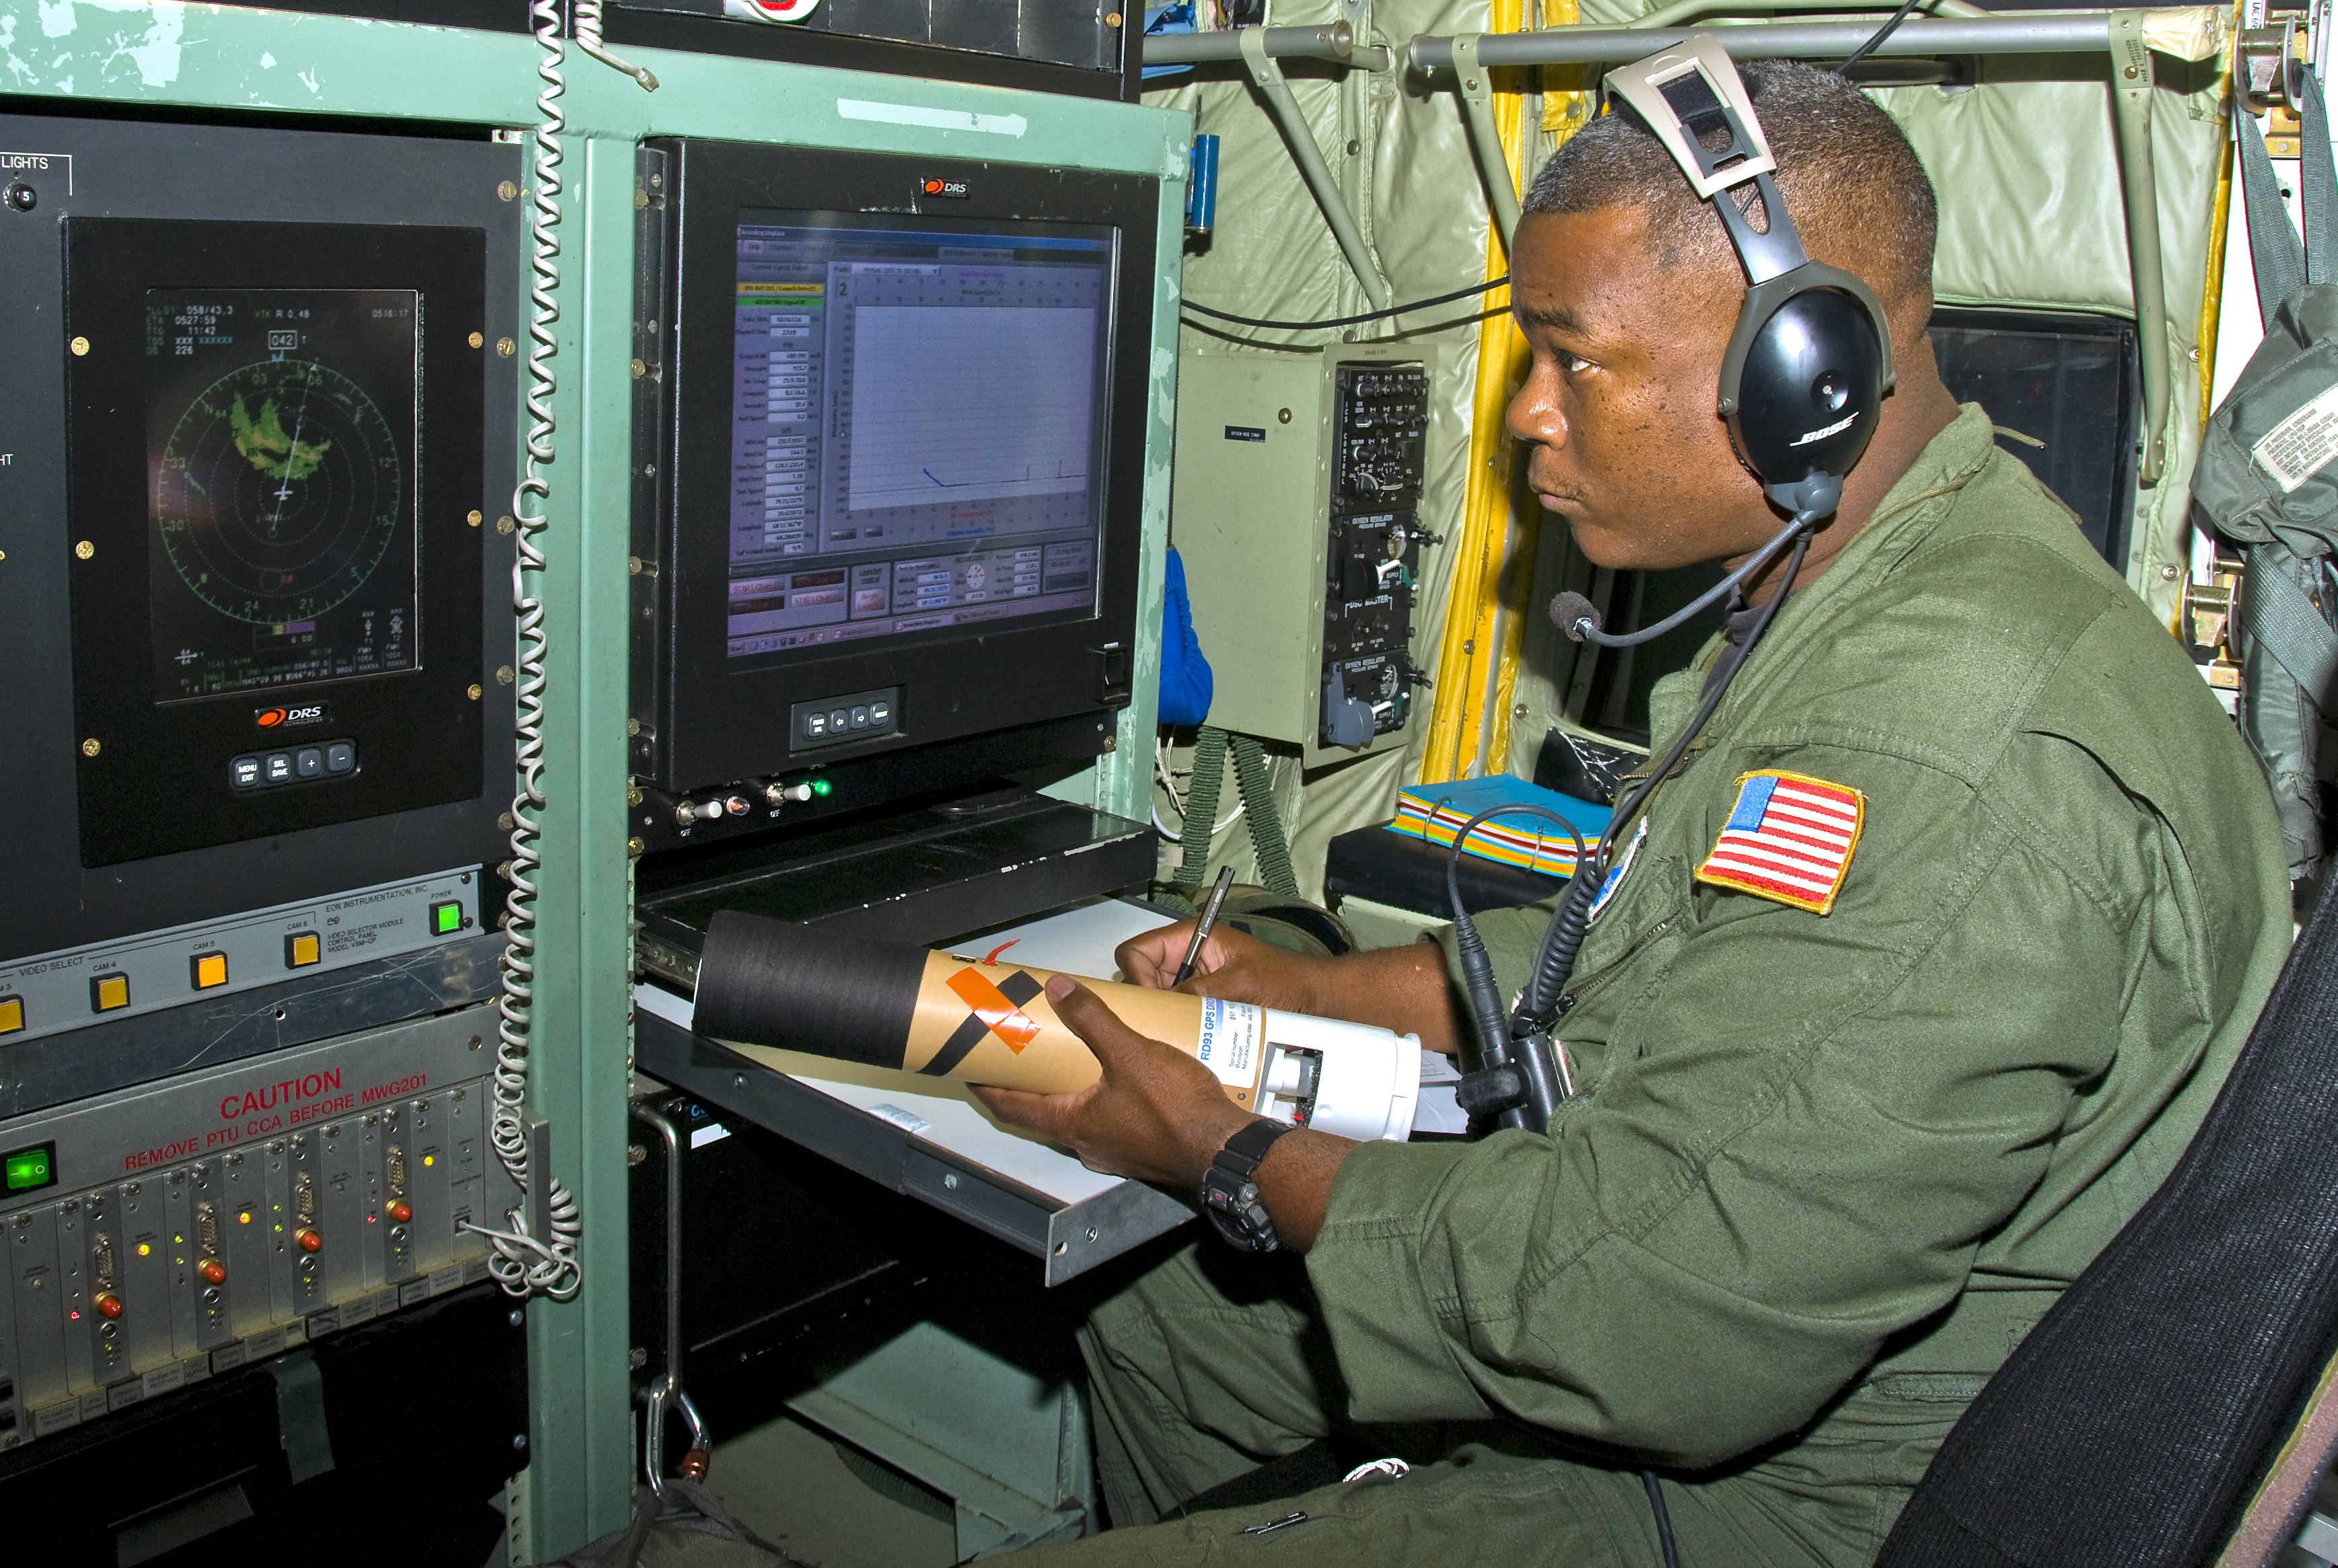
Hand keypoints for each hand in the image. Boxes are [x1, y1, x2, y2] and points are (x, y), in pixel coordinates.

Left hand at [971, 974, 1253, 1186]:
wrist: (1225, 1148)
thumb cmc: (1177, 1108)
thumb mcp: (1131, 1053)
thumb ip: (1094, 1020)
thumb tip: (1059, 990)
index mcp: (1072, 1124)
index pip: (1010, 1108)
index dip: (986, 1086)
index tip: (970, 1067)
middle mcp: (1085, 1143)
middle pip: (1040, 1114)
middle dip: (1027, 1084)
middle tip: (1019, 1053)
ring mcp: (1112, 1151)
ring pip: (1074, 1119)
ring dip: (1064, 1092)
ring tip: (1066, 1057)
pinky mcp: (1138, 1150)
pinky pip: (1105, 1122)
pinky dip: (1097, 1099)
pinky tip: (1115, 1078)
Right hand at [1115, 921, 1330, 1013]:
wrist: (1312, 1000)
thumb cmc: (1286, 980)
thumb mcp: (1241, 983)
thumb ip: (1200, 991)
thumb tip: (1162, 1004)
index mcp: (1191, 937)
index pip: (1136, 951)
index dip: (1136, 976)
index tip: (1150, 1001)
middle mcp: (1186, 957)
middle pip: (1139, 976)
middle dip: (1146, 999)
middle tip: (1161, 1022)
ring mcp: (1192, 981)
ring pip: (1153, 997)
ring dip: (1161, 1014)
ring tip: (1176, 1031)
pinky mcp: (1199, 1002)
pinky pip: (1173, 1012)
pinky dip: (1174, 1024)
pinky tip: (1187, 1036)